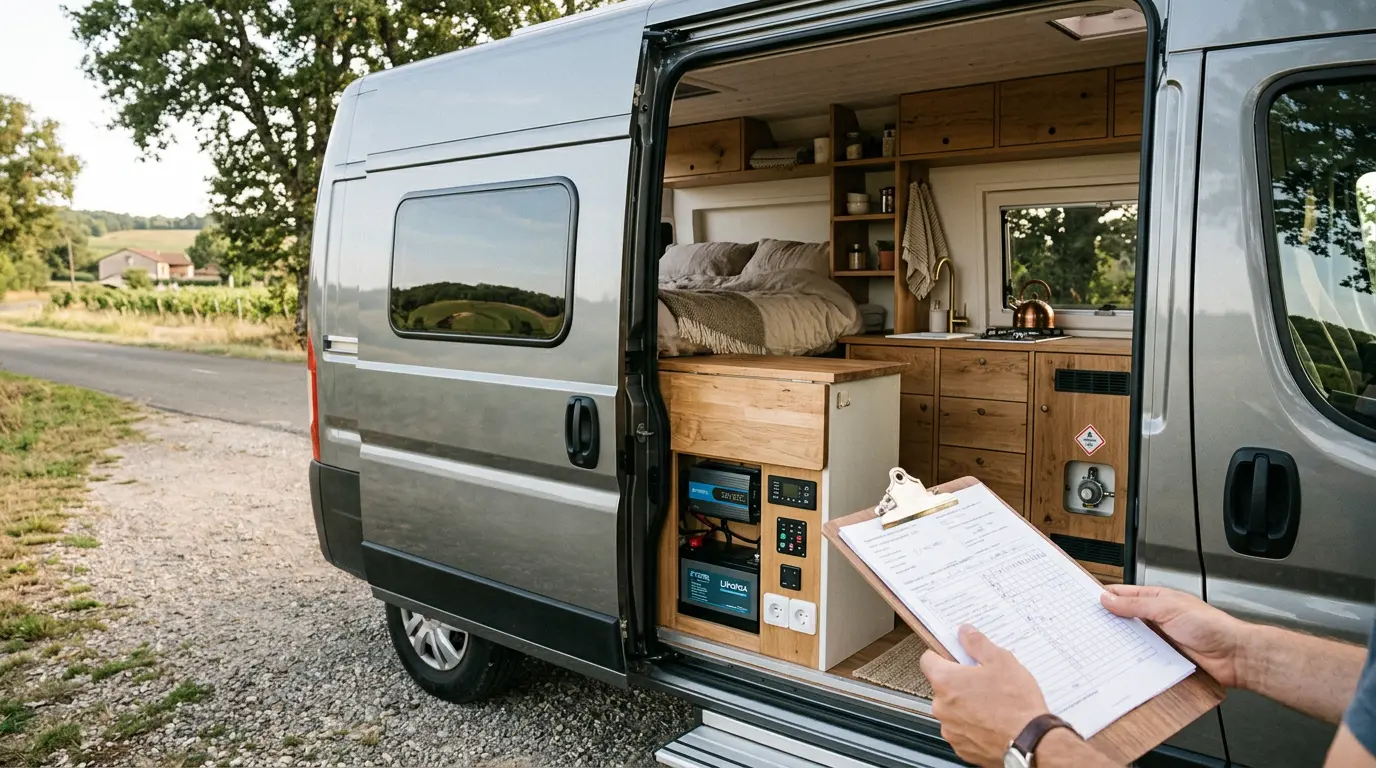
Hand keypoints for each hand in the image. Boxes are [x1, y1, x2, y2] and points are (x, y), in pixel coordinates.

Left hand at [920, 624, 1049, 767]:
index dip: (941, 656)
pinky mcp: (961, 747)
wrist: (1031, 742)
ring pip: (952, 709)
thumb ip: (978, 644)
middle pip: (942, 686)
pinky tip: (992, 722)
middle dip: (959, 682)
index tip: (954, 657)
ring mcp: (950, 729)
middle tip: (983, 681)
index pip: (927, 660)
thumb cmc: (1016, 704)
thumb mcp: (1001, 661)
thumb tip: (965, 632)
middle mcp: (942, 706)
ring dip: (965, 705)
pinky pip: (961, 730)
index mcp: (946, 681)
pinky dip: (972, 726)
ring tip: (991, 704)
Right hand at [1100, 585, 1245, 688]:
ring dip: (1119, 643)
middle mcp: (1156, 619)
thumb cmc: (1211, 626)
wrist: (1233, 656)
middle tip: (1087, 626)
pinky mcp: (1161, 660)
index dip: (1104, 596)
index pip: (1122, 595)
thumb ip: (1136, 604)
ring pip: (1130, 641)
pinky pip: (1140, 659)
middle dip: (1107, 622)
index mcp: (1156, 600)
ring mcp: (1158, 640)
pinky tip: (1121, 662)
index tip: (1085, 602)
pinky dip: (1131, 660)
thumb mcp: (1168, 608)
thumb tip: (1108, 599)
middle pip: (1123, 619)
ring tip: (1100, 645)